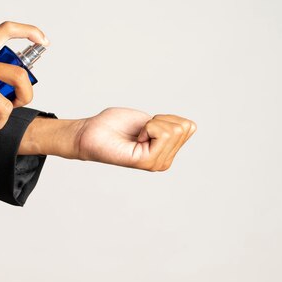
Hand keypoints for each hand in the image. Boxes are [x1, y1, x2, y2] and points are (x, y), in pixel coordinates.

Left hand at [74, 107, 196, 170]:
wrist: (91, 132)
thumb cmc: (115, 125)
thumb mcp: (149, 121)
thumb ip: (171, 126)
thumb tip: (190, 126)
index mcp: (166, 152)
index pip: (189, 126)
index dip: (165, 118)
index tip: (146, 125)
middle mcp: (164, 162)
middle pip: (183, 127)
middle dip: (160, 120)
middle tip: (139, 130)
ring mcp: (156, 164)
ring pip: (173, 130)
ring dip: (152, 124)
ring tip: (136, 135)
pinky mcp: (146, 162)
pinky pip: (162, 133)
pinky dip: (148, 127)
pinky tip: (135, 138)